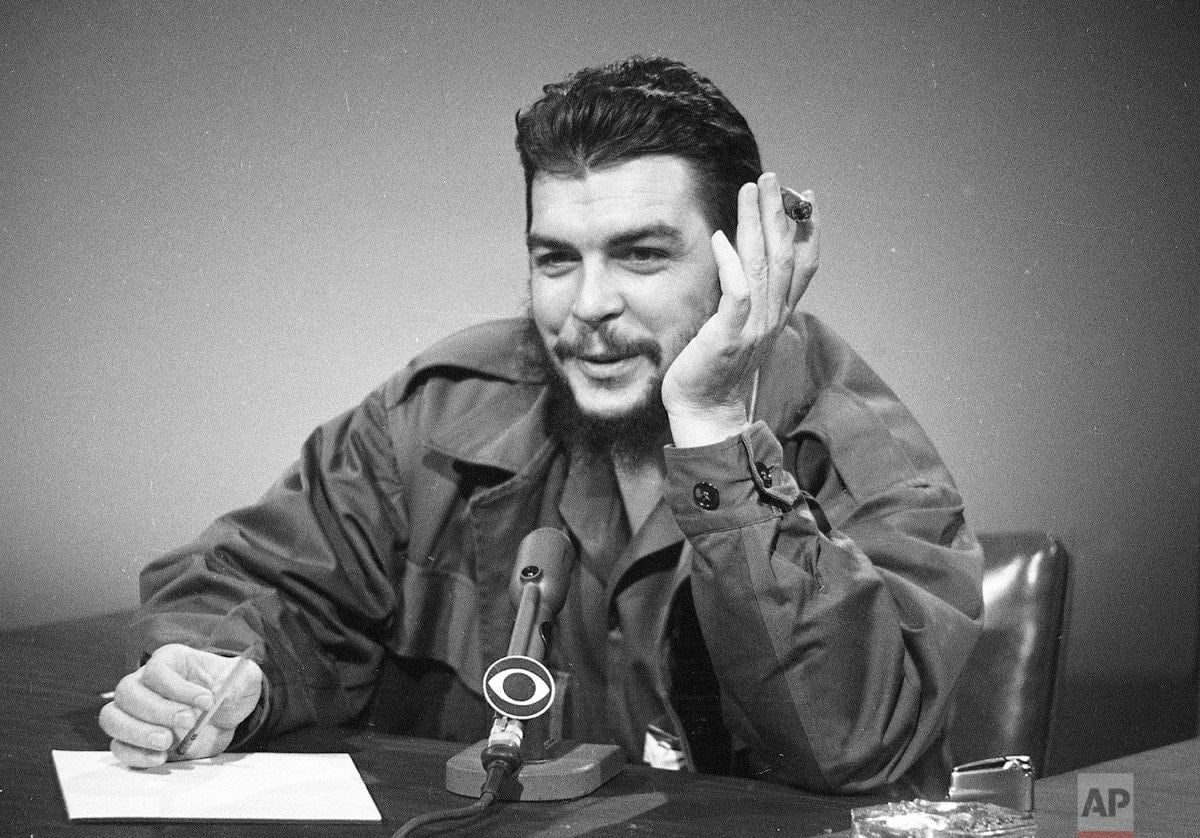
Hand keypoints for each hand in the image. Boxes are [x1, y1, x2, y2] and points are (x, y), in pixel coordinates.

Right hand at [98, 644, 262, 767]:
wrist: (228, 714)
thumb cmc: (230, 688)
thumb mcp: (246, 678)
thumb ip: (242, 680)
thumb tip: (225, 693)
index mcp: (169, 661)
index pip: (157, 670)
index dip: (178, 688)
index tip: (207, 701)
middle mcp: (144, 683)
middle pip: (127, 693)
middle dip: (156, 710)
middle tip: (188, 722)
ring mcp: (136, 712)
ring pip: (113, 718)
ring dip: (137, 733)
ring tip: (167, 742)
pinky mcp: (136, 739)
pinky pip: (118, 746)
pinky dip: (135, 755)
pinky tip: (160, 758)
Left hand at [662, 172, 819, 446]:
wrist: (706, 412)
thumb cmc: (715, 370)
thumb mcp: (739, 327)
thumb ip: (746, 296)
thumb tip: (740, 256)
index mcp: (777, 315)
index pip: (802, 265)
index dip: (807, 230)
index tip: (805, 198)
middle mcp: (771, 317)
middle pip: (784, 255)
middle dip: (779, 213)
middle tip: (772, 178)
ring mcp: (753, 327)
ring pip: (763, 265)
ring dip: (758, 224)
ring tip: (751, 191)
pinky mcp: (729, 335)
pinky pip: (737, 293)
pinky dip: (731, 264)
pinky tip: (722, 238)